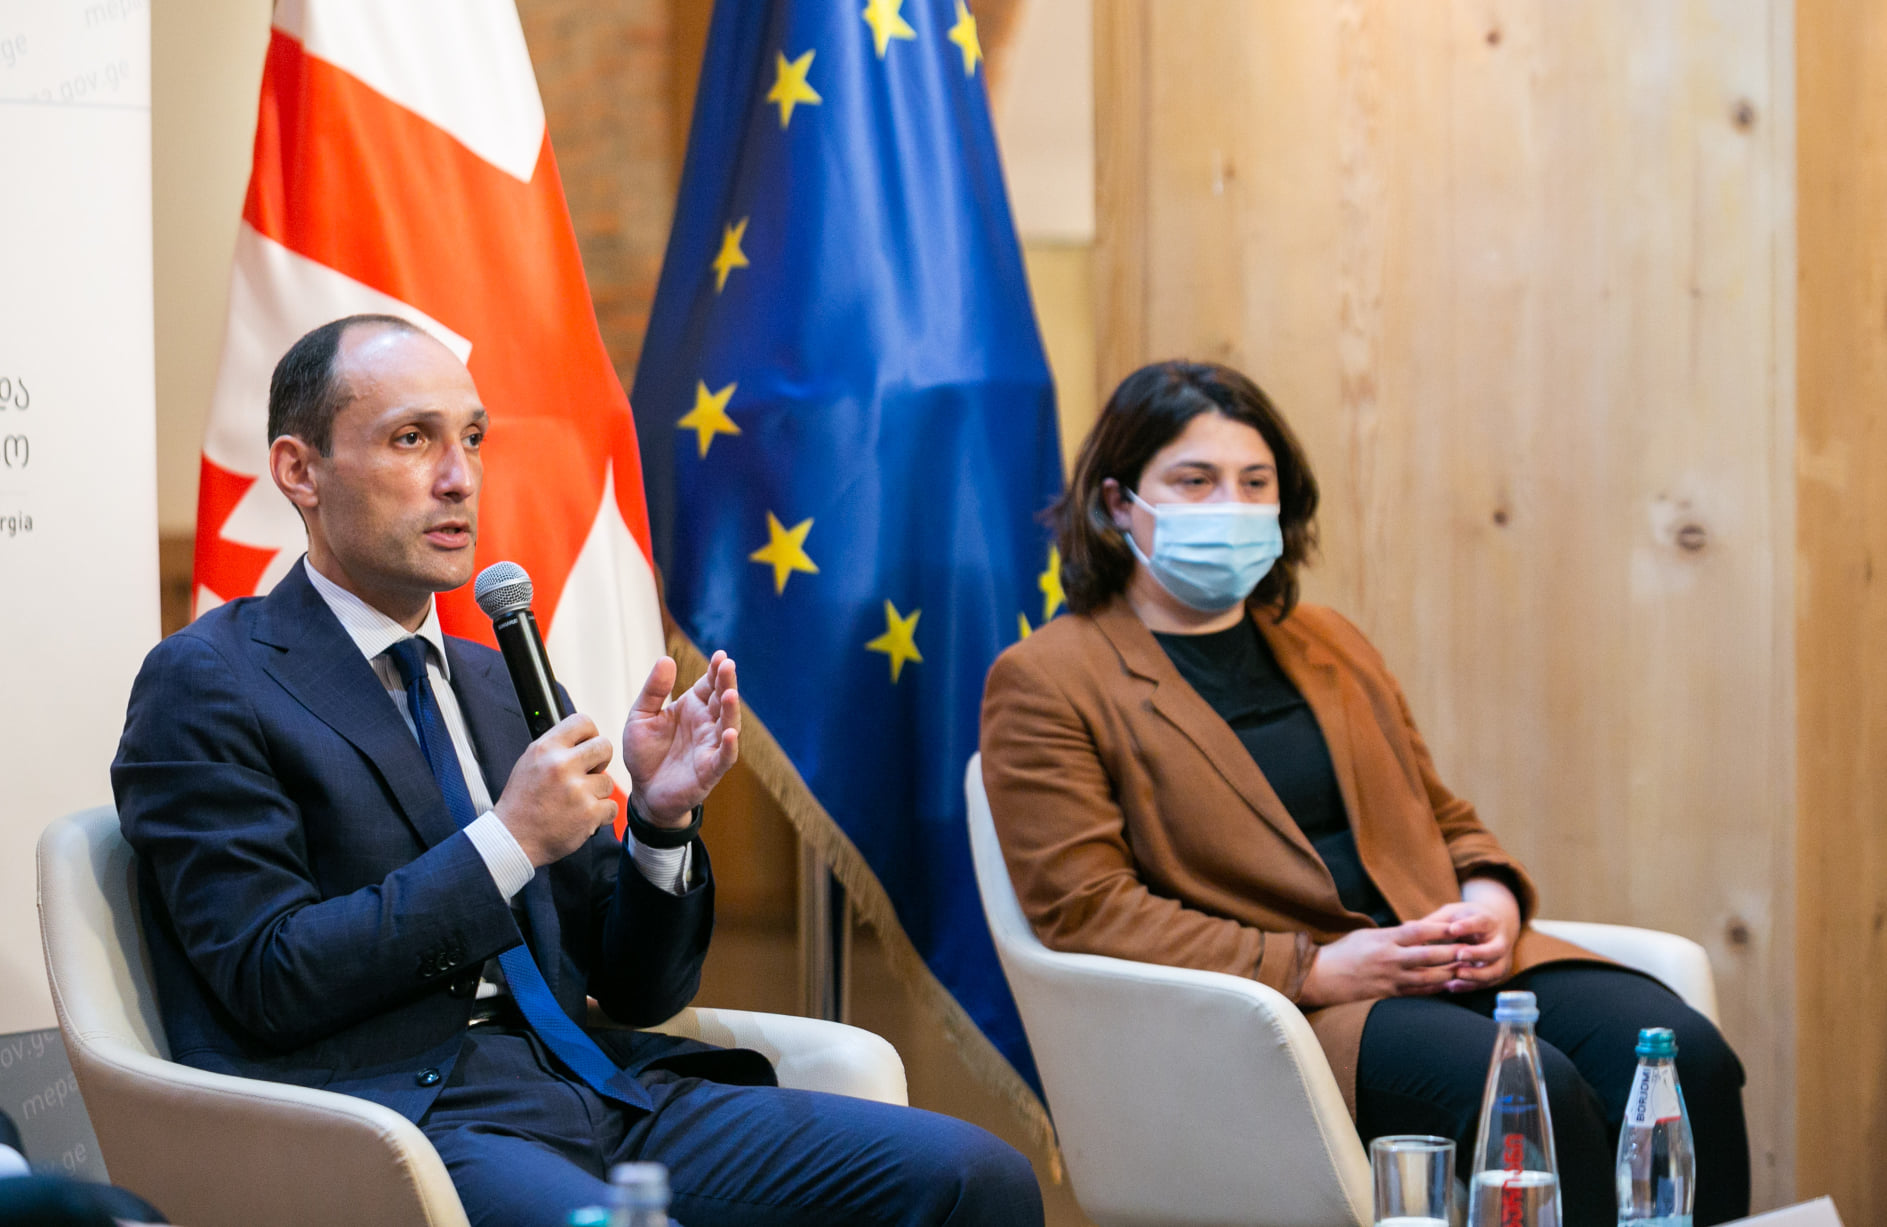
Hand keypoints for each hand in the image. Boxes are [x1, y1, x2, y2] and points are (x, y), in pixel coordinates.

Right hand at [494, 713, 616, 866]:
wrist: (513, 839)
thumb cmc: (522, 802)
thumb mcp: (530, 763)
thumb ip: (556, 747)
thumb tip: (582, 737)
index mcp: (546, 749)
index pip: (583, 722)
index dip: (590, 735)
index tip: (587, 746)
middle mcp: (561, 765)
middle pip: (604, 747)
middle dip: (600, 762)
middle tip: (587, 775)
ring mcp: (576, 790)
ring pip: (608, 782)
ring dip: (597, 794)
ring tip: (576, 802)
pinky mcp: (589, 813)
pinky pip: (612, 807)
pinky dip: (601, 815)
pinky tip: (582, 817)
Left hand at [621, 651, 740, 826]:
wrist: (644, 792)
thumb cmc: (645, 753)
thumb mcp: (641, 716)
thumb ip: (654, 690)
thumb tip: (666, 659)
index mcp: (692, 707)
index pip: (709, 684)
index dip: (716, 670)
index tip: (721, 656)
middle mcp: (706, 724)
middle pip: (722, 700)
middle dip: (726, 682)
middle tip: (728, 665)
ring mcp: (711, 746)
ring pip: (728, 725)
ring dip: (731, 710)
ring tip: (730, 694)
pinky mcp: (710, 770)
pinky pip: (724, 757)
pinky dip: (730, 746)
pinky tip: (730, 734)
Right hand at [1297, 919, 1464, 1007]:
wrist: (1320, 978)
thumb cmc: (1341, 953)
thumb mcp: (1365, 935)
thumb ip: (1391, 935)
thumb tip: (1414, 932)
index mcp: (1385, 940)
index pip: (1420, 931)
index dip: (1441, 929)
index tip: (1458, 926)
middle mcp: (1391, 959)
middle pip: (1430, 955)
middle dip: (1454, 951)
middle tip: (1473, 948)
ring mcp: (1391, 979)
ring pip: (1429, 976)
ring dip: (1450, 972)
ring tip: (1467, 968)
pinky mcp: (1390, 995)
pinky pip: (1419, 992)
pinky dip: (1436, 988)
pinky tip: (1448, 985)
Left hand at [1429, 876, 1522, 991]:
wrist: (1490, 929)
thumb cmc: (1465, 919)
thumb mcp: (1453, 914)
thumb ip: (1435, 921)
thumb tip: (1407, 926)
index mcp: (1488, 921)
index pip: (1481, 921)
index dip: (1468, 926)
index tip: (1453, 929)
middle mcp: (1499, 940)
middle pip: (1495, 949)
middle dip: (1477, 953)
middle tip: (1459, 955)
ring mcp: (1501, 958)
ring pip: (1495, 970)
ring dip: (1476, 975)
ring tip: (1456, 975)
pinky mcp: (1497, 973)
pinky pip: (1487, 983)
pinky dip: (1470, 985)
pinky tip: (1452, 986)